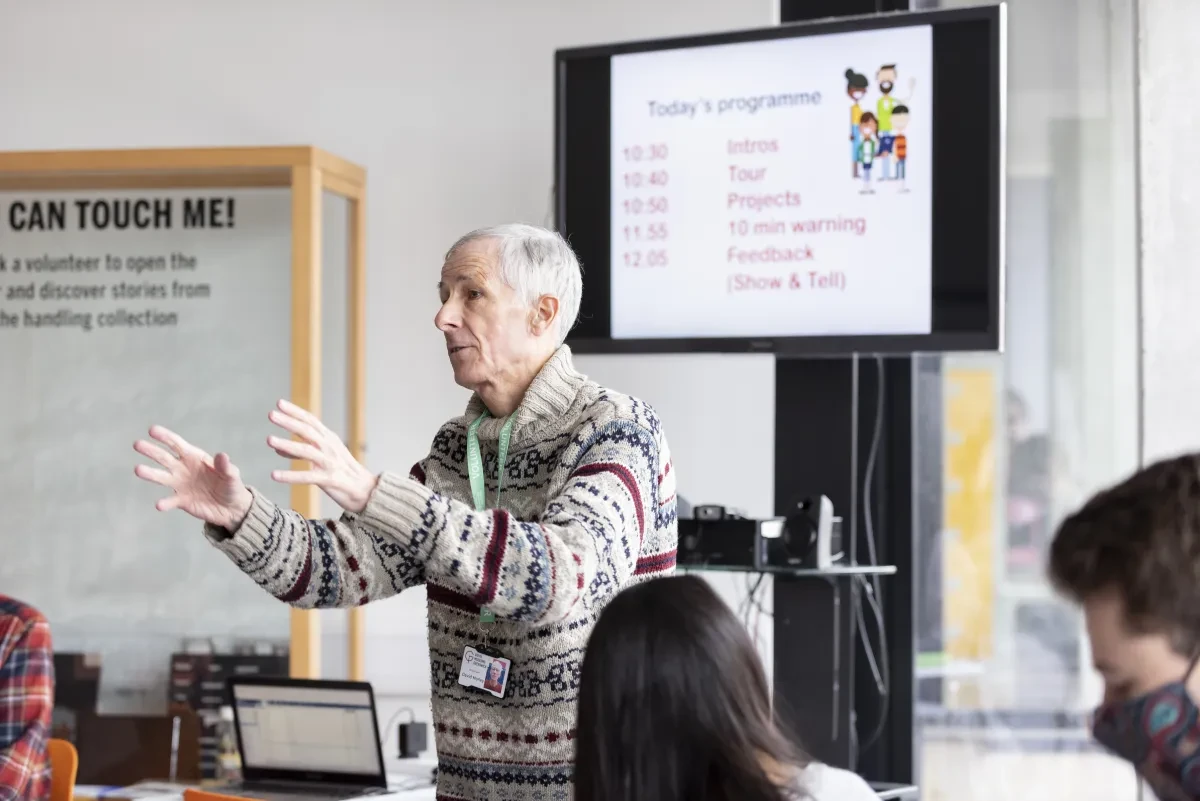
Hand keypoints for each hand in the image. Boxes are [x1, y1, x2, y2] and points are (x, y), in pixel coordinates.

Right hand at [133, 426, 253, 529]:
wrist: (231, 507)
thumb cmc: (230, 485)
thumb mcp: (232, 475)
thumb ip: (225, 466)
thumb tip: (222, 456)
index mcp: (194, 457)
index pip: (177, 444)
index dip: (165, 436)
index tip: (152, 430)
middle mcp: (183, 469)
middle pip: (164, 458)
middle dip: (151, 450)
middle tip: (137, 444)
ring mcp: (180, 485)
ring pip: (161, 477)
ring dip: (150, 474)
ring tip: (138, 470)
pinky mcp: (181, 501)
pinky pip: (171, 501)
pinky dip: (165, 503)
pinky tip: (159, 505)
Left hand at [266, 399, 377, 513]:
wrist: (366, 490)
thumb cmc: (342, 472)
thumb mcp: (324, 456)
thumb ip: (301, 450)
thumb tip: (277, 446)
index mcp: (329, 439)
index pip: (311, 420)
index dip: (295, 411)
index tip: (279, 403)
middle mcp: (330, 447)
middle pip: (307, 431)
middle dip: (289, 422)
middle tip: (271, 414)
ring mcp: (330, 463)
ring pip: (306, 451)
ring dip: (287, 444)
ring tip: (269, 440)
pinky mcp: (329, 479)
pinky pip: (307, 477)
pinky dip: (290, 475)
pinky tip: (275, 475)